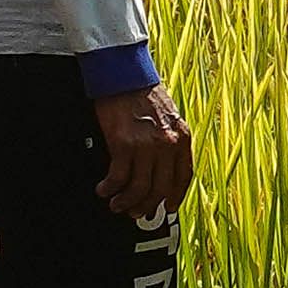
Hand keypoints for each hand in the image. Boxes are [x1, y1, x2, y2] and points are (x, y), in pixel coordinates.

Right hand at [93, 85, 193, 218]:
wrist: (124, 75)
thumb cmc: (142, 92)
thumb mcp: (168, 117)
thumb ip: (169, 140)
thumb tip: (160, 168)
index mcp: (182, 137)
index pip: (183, 176)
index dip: (176, 196)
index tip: (169, 207)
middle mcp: (167, 144)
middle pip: (161, 188)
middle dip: (147, 206)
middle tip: (136, 212)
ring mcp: (146, 146)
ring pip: (139, 189)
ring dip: (126, 202)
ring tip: (117, 204)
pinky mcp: (123, 145)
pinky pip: (118, 178)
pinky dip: (110, 188)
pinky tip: (104, 189)